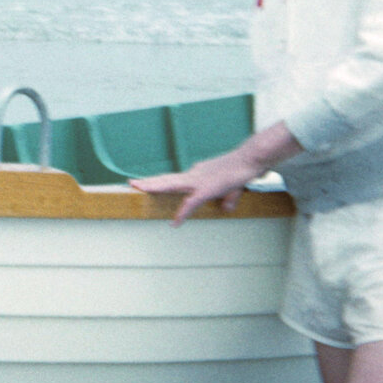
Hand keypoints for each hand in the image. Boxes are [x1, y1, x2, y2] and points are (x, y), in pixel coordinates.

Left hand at [130, 121, 299, 225]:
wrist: (250, 159)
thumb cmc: (242, 170)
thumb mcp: (232, 189)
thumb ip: (227, 199)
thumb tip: (227, 208)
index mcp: (197, 174)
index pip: (174, 178)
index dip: (159, 182)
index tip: (146, 184)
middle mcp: (194, 175)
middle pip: (167, 179)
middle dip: (149, 182)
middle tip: (131, 183)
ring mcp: (199, 181)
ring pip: (171, 184)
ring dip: (154, 187)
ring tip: (138, 188)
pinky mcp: (208, 189)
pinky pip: (191, 203)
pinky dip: (182, 213)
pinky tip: (175, 223)